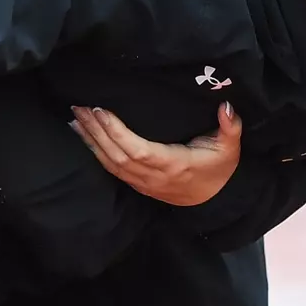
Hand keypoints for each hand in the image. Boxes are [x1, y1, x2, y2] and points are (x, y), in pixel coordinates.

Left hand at [70, 103, 243, 205]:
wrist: (215, 200)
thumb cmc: (219, 169)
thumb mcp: (230, 148)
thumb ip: (230, 127)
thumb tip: (226, 106)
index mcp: (173, 165)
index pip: (138, 150)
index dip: (116, 132)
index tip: (101, 110)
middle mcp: (154, 176)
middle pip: (117, 155)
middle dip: (95, 131)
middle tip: (79, 106)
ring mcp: (144, 183)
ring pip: (110, 164)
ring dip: (91, 140)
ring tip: (75, 118)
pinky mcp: (138, 185)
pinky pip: (112, 169)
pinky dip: (95, 152)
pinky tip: (84, 136)